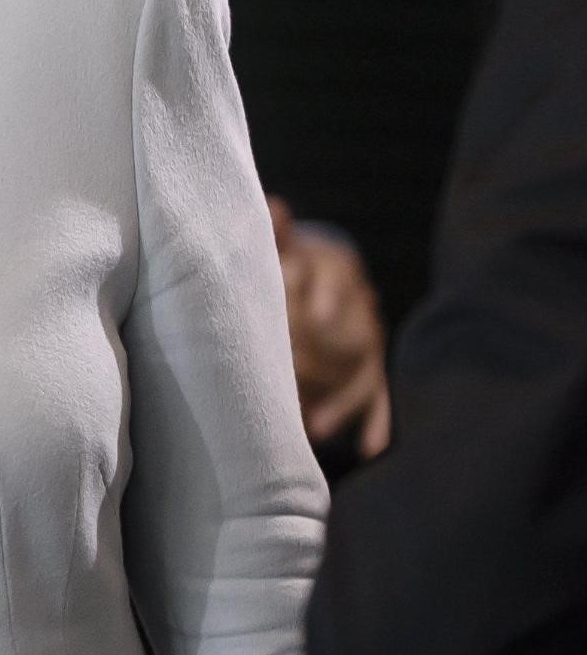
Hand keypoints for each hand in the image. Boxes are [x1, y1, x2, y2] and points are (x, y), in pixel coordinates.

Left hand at [271, 199, 391, 456]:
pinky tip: (369, 450)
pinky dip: (376, 422)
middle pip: (352, 337)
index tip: (312, 317)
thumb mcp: (287, 248)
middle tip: (299, 382)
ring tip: (316, 427)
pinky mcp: (373, 368)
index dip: (324, 300)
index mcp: (339, 270)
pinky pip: (379, 397)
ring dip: (343, 402)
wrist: (325, 273)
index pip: (335, 283)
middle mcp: (362, 308)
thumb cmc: (293, 262)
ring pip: (364, 373)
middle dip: (326, 362)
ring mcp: (371, 341)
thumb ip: (279, 235)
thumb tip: (275, 204)